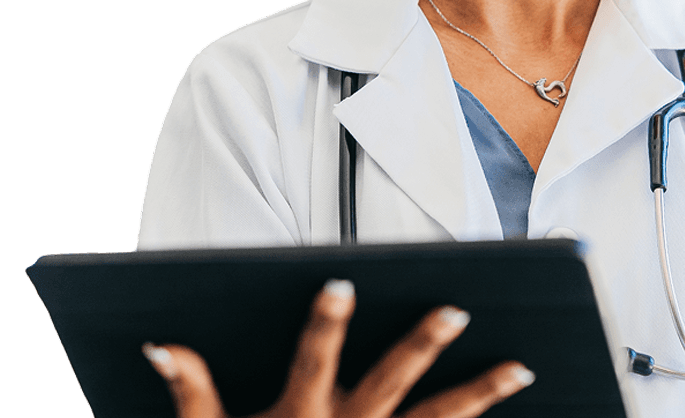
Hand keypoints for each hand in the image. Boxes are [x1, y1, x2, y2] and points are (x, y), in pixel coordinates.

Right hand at [142, 278, 534, 417]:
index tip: (341, 281)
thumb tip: (163, 344)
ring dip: (480, 395)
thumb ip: (192, 391)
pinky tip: (514, 410)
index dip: (325, 323)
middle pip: (393, 383)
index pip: (313, 360)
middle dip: (424, 345)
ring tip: (521, 369)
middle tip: (458, 309)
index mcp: (302, 417)